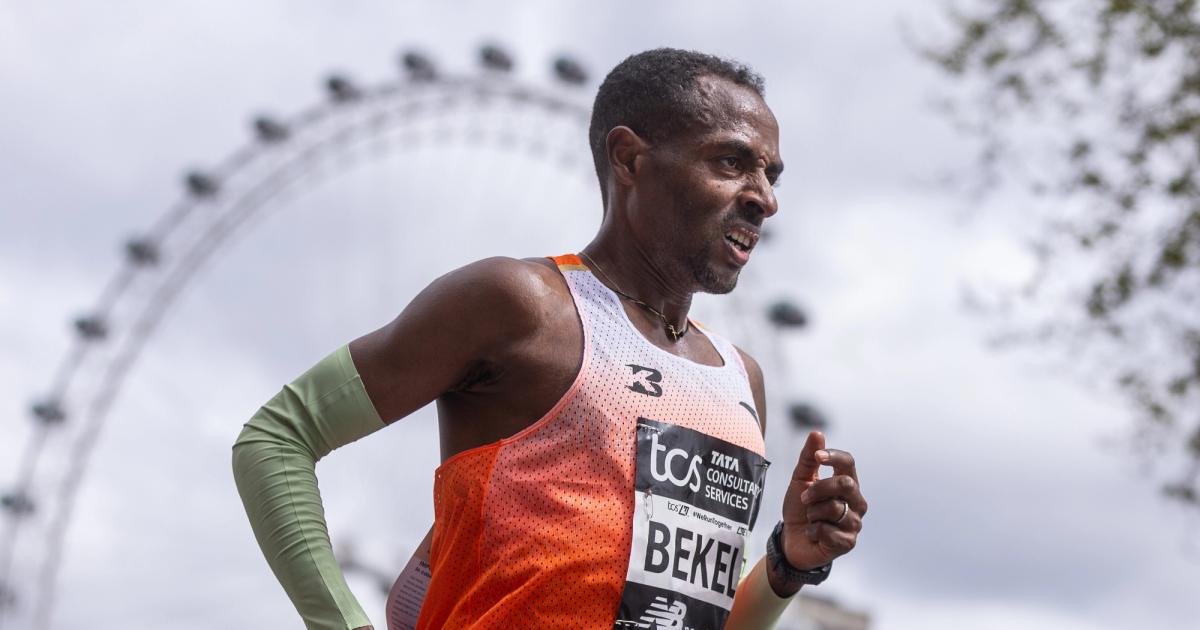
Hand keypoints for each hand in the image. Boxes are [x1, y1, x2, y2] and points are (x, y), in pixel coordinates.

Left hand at [779, 431, 866, 569]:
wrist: (791, 540)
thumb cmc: (799, 508)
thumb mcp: (799, 480)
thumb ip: (808, 458)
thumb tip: (817, 433)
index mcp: (847, 483)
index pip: (849, 463)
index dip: (833, 457)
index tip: (817, 457)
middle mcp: (857, 501)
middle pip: (844, 484)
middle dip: (818, 489)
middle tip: (804, 498)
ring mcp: (855, 522)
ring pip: (834, 508)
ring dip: (812, 513)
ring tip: (810, 519)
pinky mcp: (848, 542)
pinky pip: (828, 530)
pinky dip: (813, 531)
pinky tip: (814, 534)